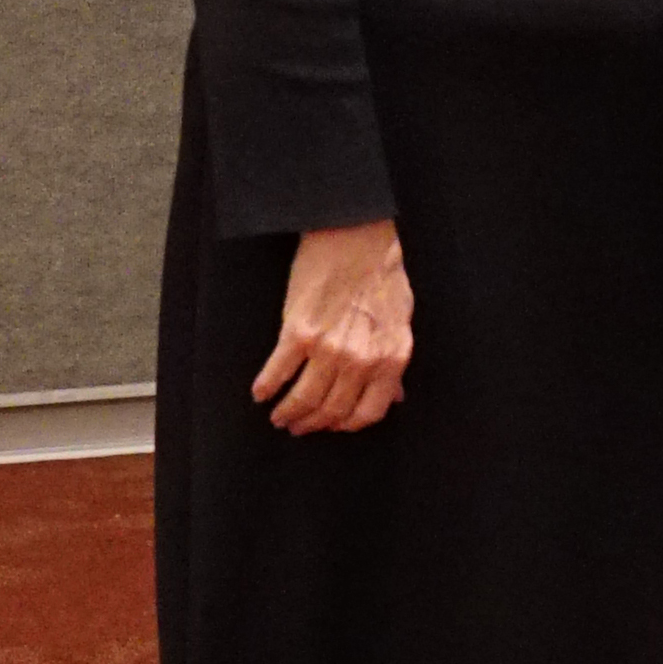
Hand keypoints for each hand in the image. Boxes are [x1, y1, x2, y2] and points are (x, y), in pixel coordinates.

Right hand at [253, 220, 414, 433]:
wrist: (356, 237)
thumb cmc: (382, 274)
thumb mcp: (402, 321)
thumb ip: (394, 362)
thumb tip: (395, 394)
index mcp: (390, 359)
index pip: (369, 412)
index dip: (347, 425)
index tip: (334, 427)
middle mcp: (360, 361)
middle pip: (332, 410)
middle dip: (313, 423)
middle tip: (298, 426)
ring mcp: (328, 349)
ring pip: (304, 398)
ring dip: (288, 412)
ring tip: (279, 416)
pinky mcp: (298, 333)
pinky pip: (278, 371)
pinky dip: (266, 386)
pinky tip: (260, 392)